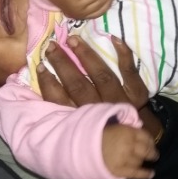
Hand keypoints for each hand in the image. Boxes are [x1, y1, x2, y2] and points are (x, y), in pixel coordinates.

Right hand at [40, 36, 160, 178]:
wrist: (138, 140)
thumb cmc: (104, 128)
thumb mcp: (81, 128)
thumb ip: (64, 112)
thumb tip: (42, 89)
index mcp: (84, 120)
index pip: (61, 101)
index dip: (49, 84)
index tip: (39, 66)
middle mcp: (101, 109)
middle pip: (79, 85)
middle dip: (63, 64)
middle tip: (52, 46)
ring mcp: (121, 100)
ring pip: (101, 75)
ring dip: (86, 55)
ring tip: (72, 40)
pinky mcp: (138, 93)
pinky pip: (130, 71)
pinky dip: (123, 54)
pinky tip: (113, 38)